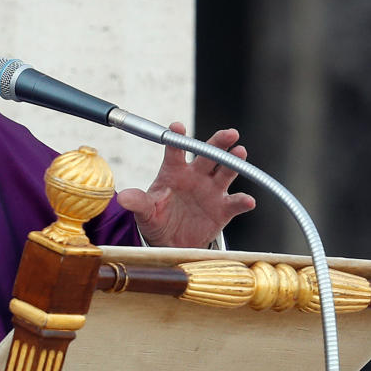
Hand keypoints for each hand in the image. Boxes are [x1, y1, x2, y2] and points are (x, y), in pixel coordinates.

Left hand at [116, 123, 255, 247]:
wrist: (173, 244)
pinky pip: (235, 203)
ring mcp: (212, 190)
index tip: (177, 126)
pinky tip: (247, 201)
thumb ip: (138, 203)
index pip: (175, 150)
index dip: (176, 137)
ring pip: (226, 171)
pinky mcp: (223, 209)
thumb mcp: (145, 213)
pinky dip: (242, 201)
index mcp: (174, 171)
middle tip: (229, 134)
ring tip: (241, 152)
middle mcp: (196, 176)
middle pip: (208, 154)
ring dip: (235, 161)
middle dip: (219, 143)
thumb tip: (123, 198)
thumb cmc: (158, 220)